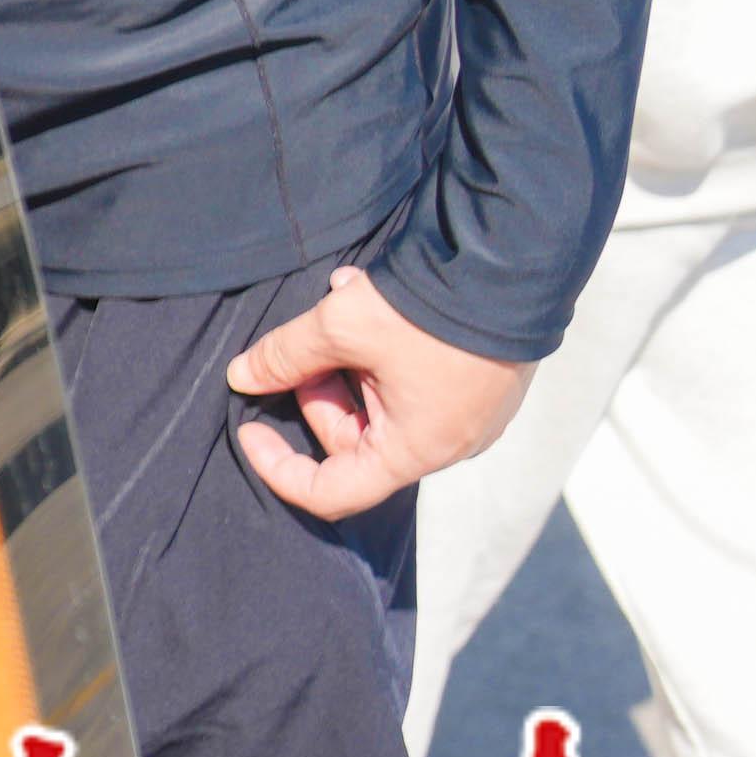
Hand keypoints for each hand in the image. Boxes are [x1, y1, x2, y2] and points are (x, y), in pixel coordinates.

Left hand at [227, 263, 531, 520]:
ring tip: (339, 296)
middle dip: (317, 389)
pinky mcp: (483, 381)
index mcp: (415, 449)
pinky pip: (416, 378)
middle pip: (356, 438)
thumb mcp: (342, 326)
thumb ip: (284, 355)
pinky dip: (381, 345)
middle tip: (306, 342)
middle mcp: (448, 442)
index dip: (279, 467)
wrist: (513, 264)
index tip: (250, 426)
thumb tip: (242, 375)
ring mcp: (471, 413)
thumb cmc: (431, 310)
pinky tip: (366, 291)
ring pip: (382, 400)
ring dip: (348, 356)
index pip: (333, 492)